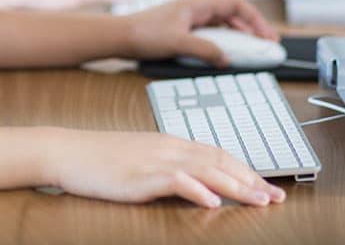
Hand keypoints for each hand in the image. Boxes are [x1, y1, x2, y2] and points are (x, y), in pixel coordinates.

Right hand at [46, 128, 285, 207]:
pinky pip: (175, 180)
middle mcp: (168, 147)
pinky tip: (213, 202)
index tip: (267, 186)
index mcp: (170, 143)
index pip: (217, 154)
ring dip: (236, 186)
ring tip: (259, 200)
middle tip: (277, 196)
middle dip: (251, 179)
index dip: (245, 170)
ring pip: (206, 169)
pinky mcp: (140, 175)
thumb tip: (194, 185)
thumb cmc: (100, 160)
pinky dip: (197, 190)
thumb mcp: (140, 161)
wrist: (68, 152)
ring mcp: (155, 160)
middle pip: (220, 160)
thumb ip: (168, 170)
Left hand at [125, 0, 278, 65]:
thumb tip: (227, 59)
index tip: (268, 37)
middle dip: (252, 28)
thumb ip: (205, 50)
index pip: (236, 5)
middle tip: (266, 46)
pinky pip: (211, 32)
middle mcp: (196, 8)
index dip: (256, 19)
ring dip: (238, 36)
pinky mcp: (183, 29)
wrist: (120, 36)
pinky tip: (225, 54)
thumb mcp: (178, 43)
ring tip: (251, 51)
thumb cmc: (144, 34)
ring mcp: (190, 18)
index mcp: (197, 4)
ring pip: (222, 24)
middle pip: (232, 14)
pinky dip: (223, 41)